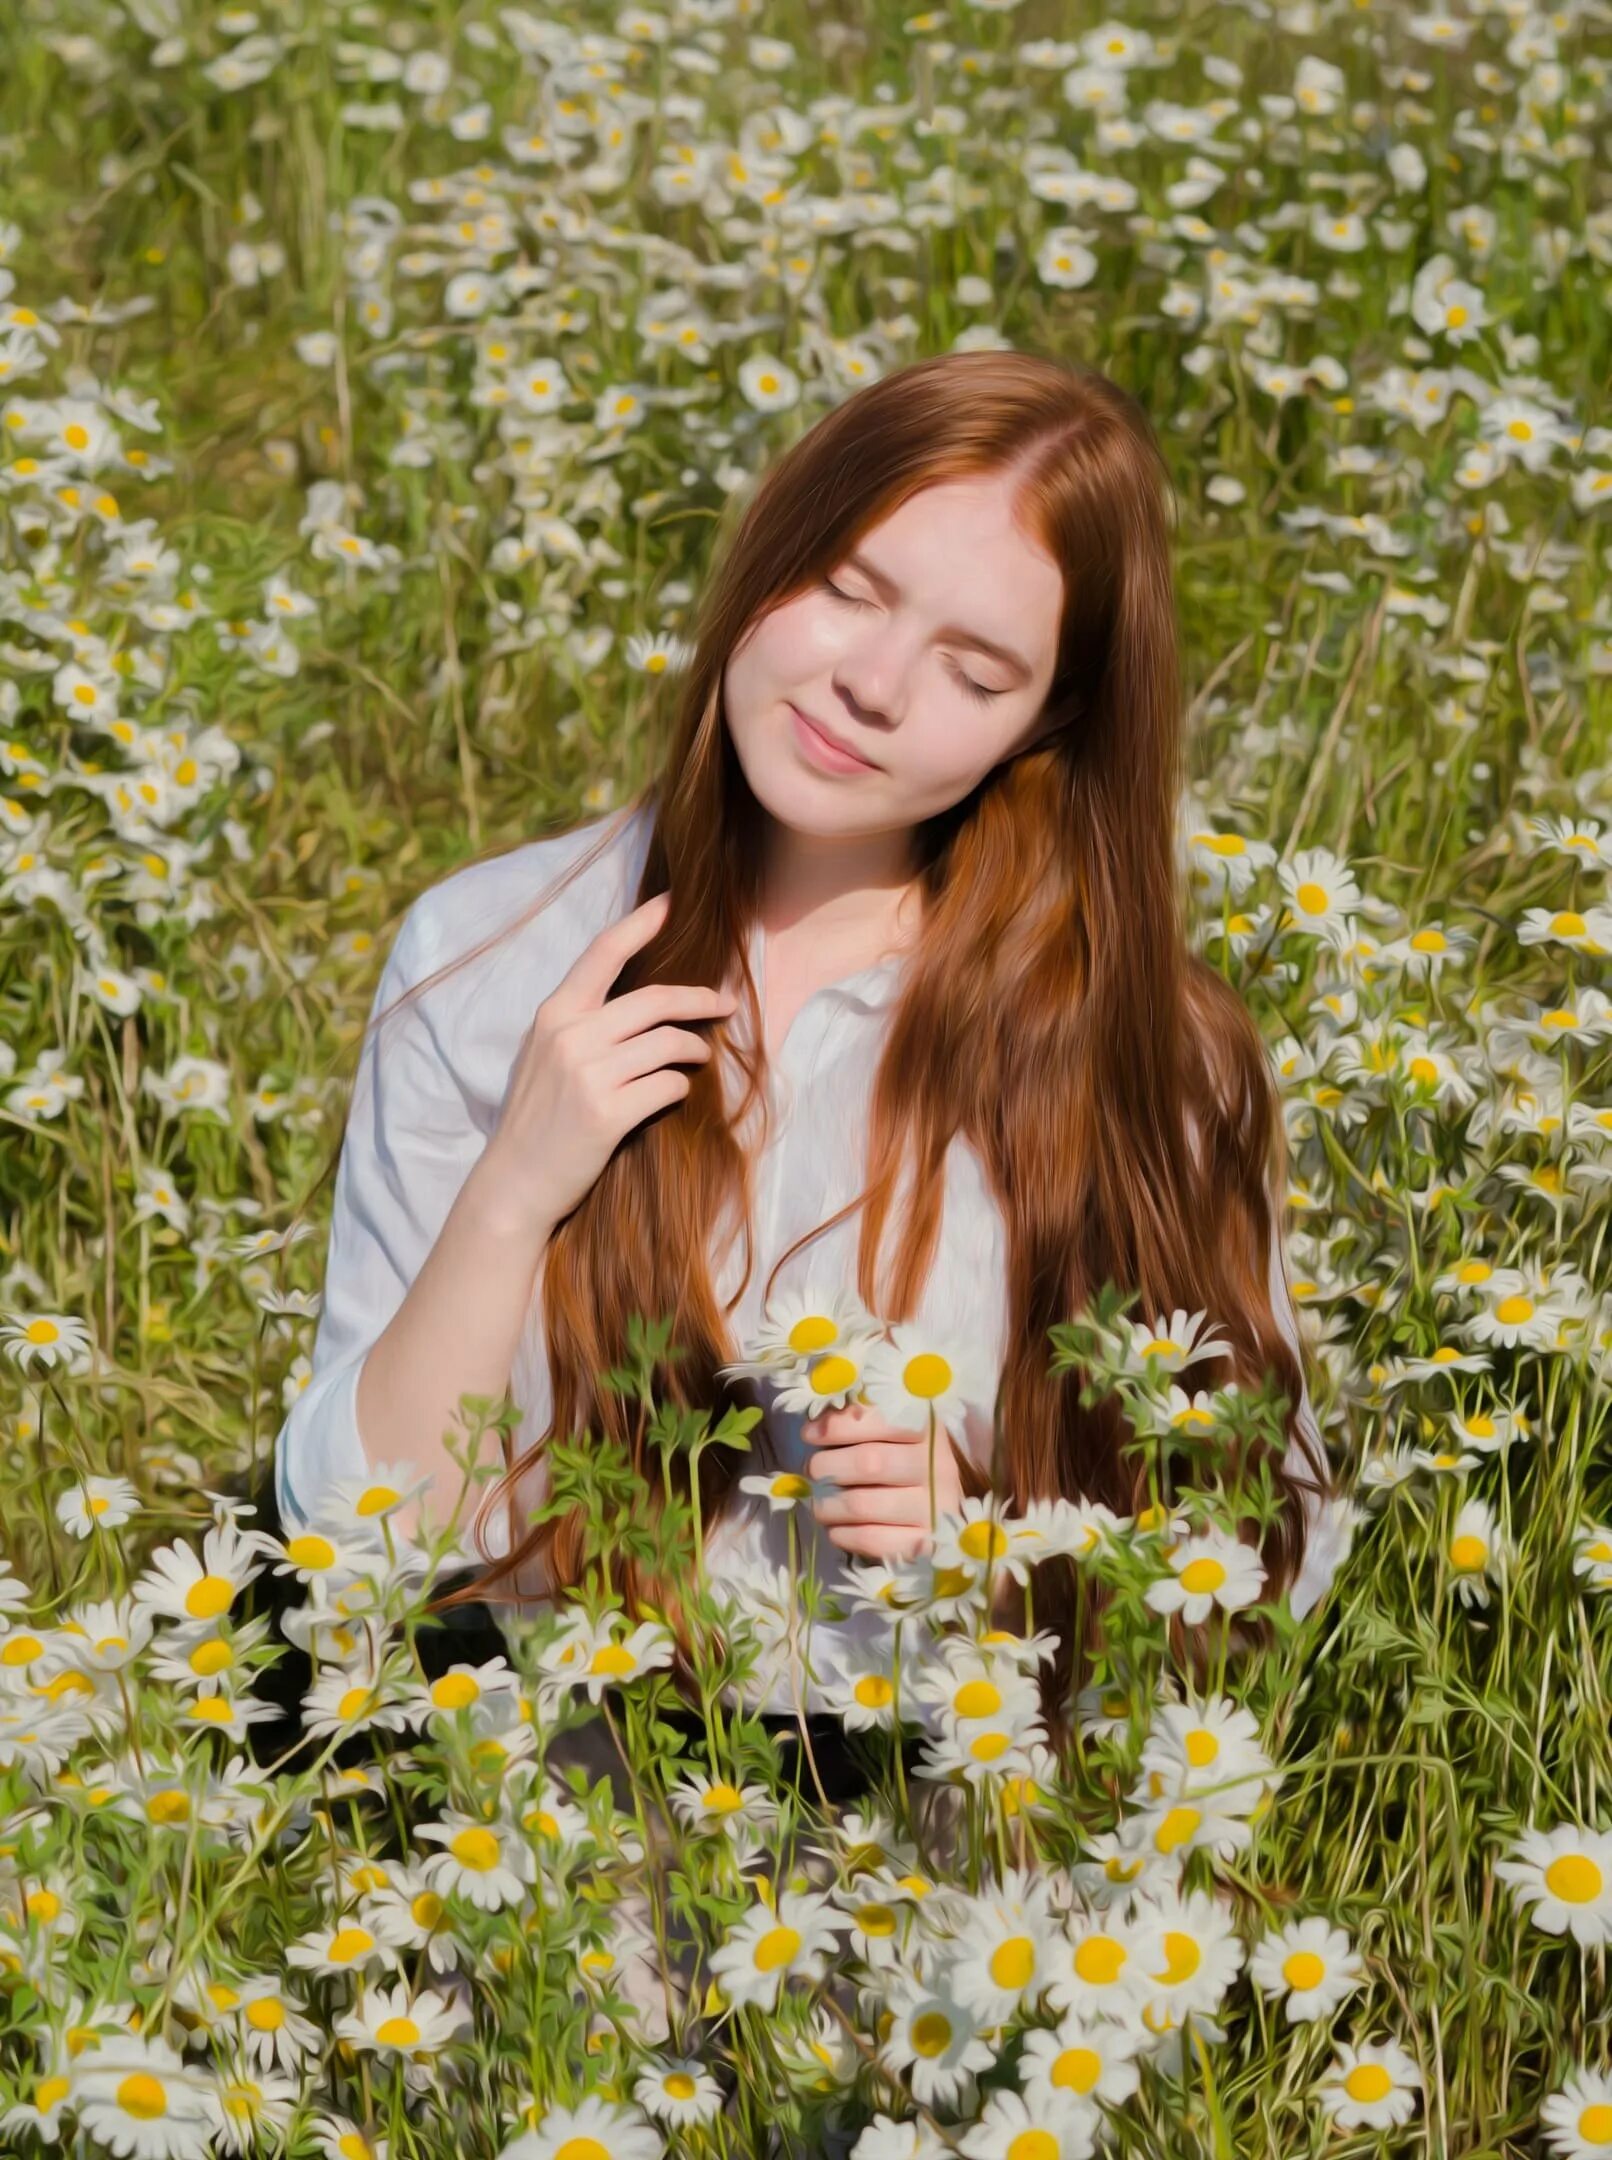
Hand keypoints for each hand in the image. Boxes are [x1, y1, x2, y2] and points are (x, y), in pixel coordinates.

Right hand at [477, 889, 738, 1238]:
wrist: (515, 1181)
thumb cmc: (535, 1117)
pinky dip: (679, 1087)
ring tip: (700, 1054)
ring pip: (668, 1043)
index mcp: (554, 1014)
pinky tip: (674, 1091)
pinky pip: (667, 1086)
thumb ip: (580, 1023)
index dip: (642, 922)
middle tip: (725, 1003)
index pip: (603, 953)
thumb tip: (635, 1001)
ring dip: (694, 1048)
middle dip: (700, 999)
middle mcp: (570, 1035)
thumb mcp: (543, 1055)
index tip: (672, 902)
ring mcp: (588, 1074)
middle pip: (655, 1000)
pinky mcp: (607, 1112)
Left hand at [804, 1400, 964, 1560]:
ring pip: (862, 1504)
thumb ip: (858, 1420)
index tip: (809, 1434)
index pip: (879, 1420)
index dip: (837, 1426)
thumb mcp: (890, 1432)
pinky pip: (870, 1539)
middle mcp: (939, 1466)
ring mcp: (936, 1509)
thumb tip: (815, 1428)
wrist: (940, 1511)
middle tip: (813, 1471)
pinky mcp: (926, 1545)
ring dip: (826, 1504)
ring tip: (818, 1501)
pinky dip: (842, 1534)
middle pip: (868, 1463)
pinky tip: (836, 1527)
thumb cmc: (903, 1462)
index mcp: (929, 1428)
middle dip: (826, 1467)